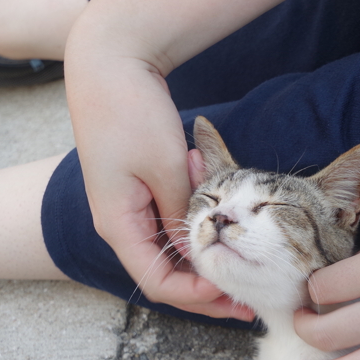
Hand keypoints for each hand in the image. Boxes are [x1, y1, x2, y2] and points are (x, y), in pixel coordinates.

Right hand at [65, 52, 253, 320]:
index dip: (198, 296)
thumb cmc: (132, 112)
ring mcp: (128, 209)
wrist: (110, 61)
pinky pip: (169, 226)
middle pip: (165, 275)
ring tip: (245, 266)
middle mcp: (119, 224)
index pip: (158, 284)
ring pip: (170, 253)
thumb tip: (203, 254)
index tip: (236, 293)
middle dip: (208, 289)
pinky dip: (197, 229)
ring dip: (206, 260)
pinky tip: (222, 220)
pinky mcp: (139, 192)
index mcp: (117, 226)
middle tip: (249, 299)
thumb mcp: (167, 170)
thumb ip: (185, 217)